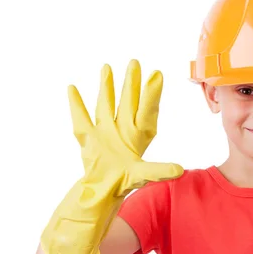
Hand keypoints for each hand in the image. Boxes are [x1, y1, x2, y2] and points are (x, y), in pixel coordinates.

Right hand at [69, 59, 182, 194]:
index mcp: (138, 135)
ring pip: (106, 104)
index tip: (156, 74)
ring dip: (106, 87)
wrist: (104, 190)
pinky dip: (76, 104)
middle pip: (128, 101)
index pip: (146, 110)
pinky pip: (81, 117)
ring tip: (107, 67)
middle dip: (131, 83)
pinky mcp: (89, 137)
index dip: (151, 94)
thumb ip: (159, 171)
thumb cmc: (125, 181)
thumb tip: (180, 171)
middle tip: (135, 63)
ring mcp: (105, 130)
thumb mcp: (144, 175)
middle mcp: (123, 128)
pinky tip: (72, 87)